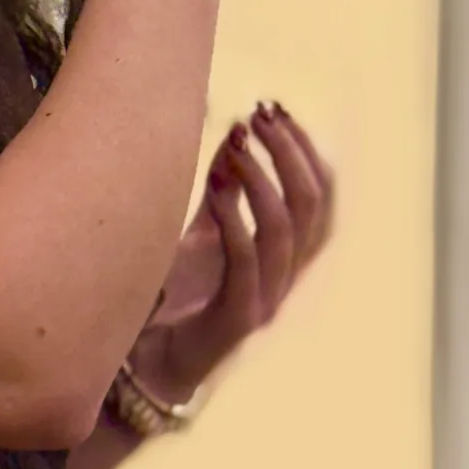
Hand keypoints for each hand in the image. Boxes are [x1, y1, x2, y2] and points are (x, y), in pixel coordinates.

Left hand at [129, 101, 334, 403]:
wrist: (149, 360)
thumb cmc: (177, 294)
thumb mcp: (203, 230)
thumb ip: (223, 189)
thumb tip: (234, 132)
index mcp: (285, 255)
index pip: (319, 195)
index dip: (304, 149)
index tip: (274, 108)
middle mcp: (284, 277)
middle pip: (313, 207)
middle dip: (289, 153)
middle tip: (259, 117)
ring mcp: (265, 300)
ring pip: (286, 230)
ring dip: (262, 177)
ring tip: (235, 143)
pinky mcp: (237, 319)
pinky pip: (246, 261)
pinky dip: (235, 217)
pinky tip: (216, 185)